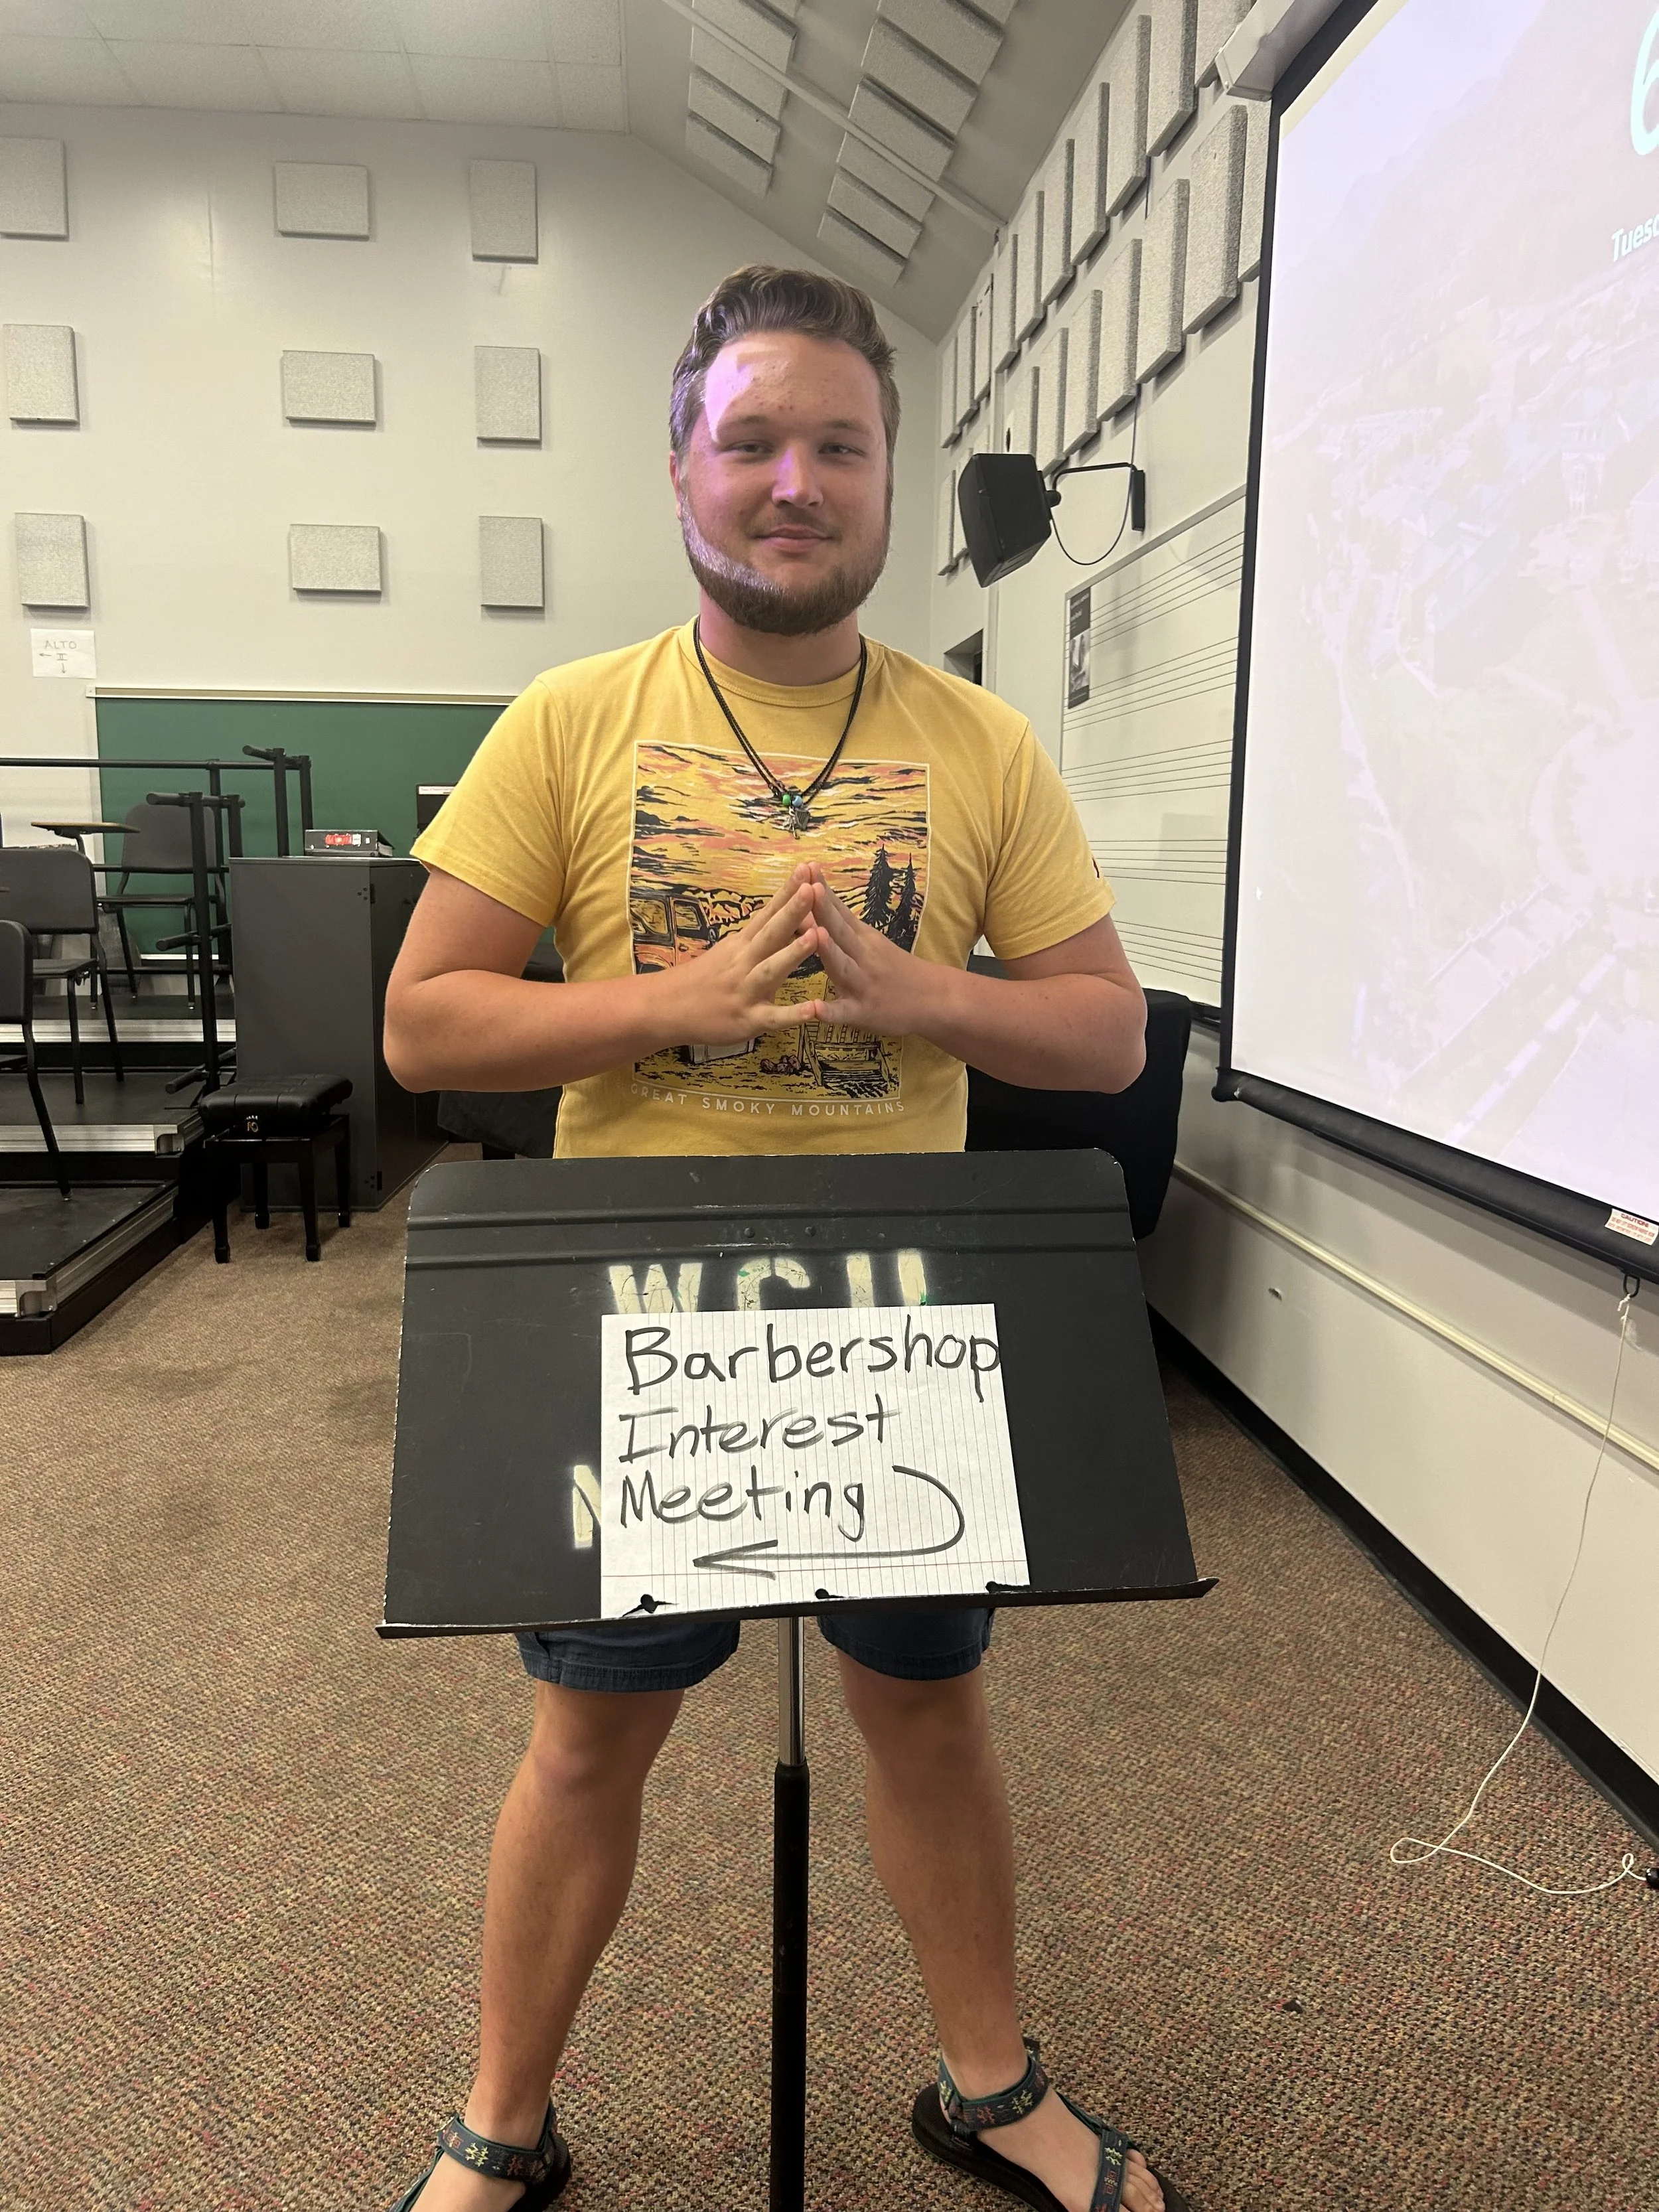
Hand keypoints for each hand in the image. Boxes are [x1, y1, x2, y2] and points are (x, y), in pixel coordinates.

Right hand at [648, 865, 818, 1048]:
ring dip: (794, 952)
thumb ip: (762, 937)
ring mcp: (745, 990)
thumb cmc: (704, 979)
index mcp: (742, 943)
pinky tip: (814, 1009)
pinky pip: (773, 1017)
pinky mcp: (748, 1020)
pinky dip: (793, 1014)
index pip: (768, 912)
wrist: (665, 1009)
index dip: (787, 891)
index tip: (807, 868)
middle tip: (813, 888)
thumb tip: (792, 916)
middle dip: (793, 910)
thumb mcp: (731, 951)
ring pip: (772, 969)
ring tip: (818, 936)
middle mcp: (744, 962)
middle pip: (771, 933)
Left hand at [797, 869, 943, 1035]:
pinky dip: (830, 1012)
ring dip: (829, 950)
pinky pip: (845, 1013)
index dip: (823, 891)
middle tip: (805, 888)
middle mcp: (863, 957)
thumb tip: (813, 902)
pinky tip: (816, 1010)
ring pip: (843, 966)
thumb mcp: (871, 942)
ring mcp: (863, 985)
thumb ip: (843, 925)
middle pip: (841, 931)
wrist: (935, 999)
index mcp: (864, 938)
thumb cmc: (897, 969)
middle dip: (822, 910)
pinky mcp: (863, 1013)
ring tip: (814, 934)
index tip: (806, 868)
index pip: (840, 911)